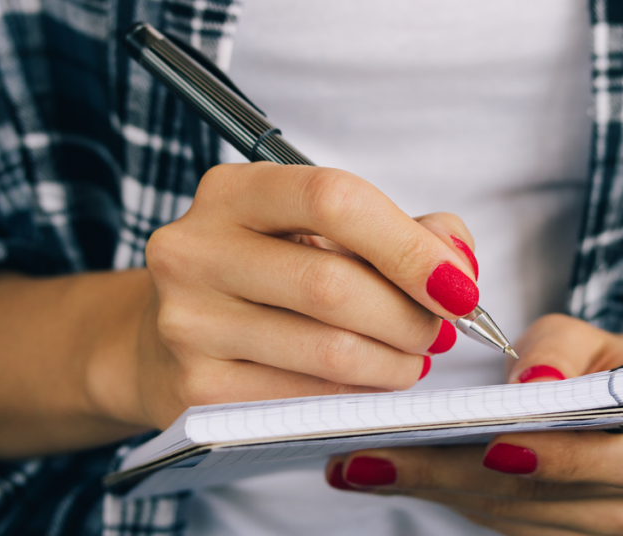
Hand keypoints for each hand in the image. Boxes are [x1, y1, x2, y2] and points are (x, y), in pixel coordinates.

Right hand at [92, 162, 480, 429]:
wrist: (163, 339)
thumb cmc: (262, 275)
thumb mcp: (317, 232)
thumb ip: (397, 231)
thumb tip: (456, 264)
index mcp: (231, 192)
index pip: (333, 199)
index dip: (409, 246)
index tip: (459, 287)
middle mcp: (196, 251)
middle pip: (333, 285)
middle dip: (409, 317)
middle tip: (438, 331)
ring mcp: (188, 324)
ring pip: (329, 351)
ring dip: (394, 364)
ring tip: (409, 359)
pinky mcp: (197, 391)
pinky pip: (308, 400)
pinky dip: (357, 396)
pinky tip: (366, 385)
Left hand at [323, 315, 622, 535]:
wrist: (615, 407)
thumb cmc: (594, 365)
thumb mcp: (583, 336)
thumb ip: (559, 350)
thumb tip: (533, 385)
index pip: (615, 463)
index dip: (555, 458)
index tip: (491, 447)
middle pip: (540, 499)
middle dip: (451, 476)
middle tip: (375, 458)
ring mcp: (598, 532)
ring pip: (509, 519)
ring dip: (433, 491)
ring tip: (365, 465)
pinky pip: (497, 526)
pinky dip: (443, 498)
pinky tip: (391, 476)